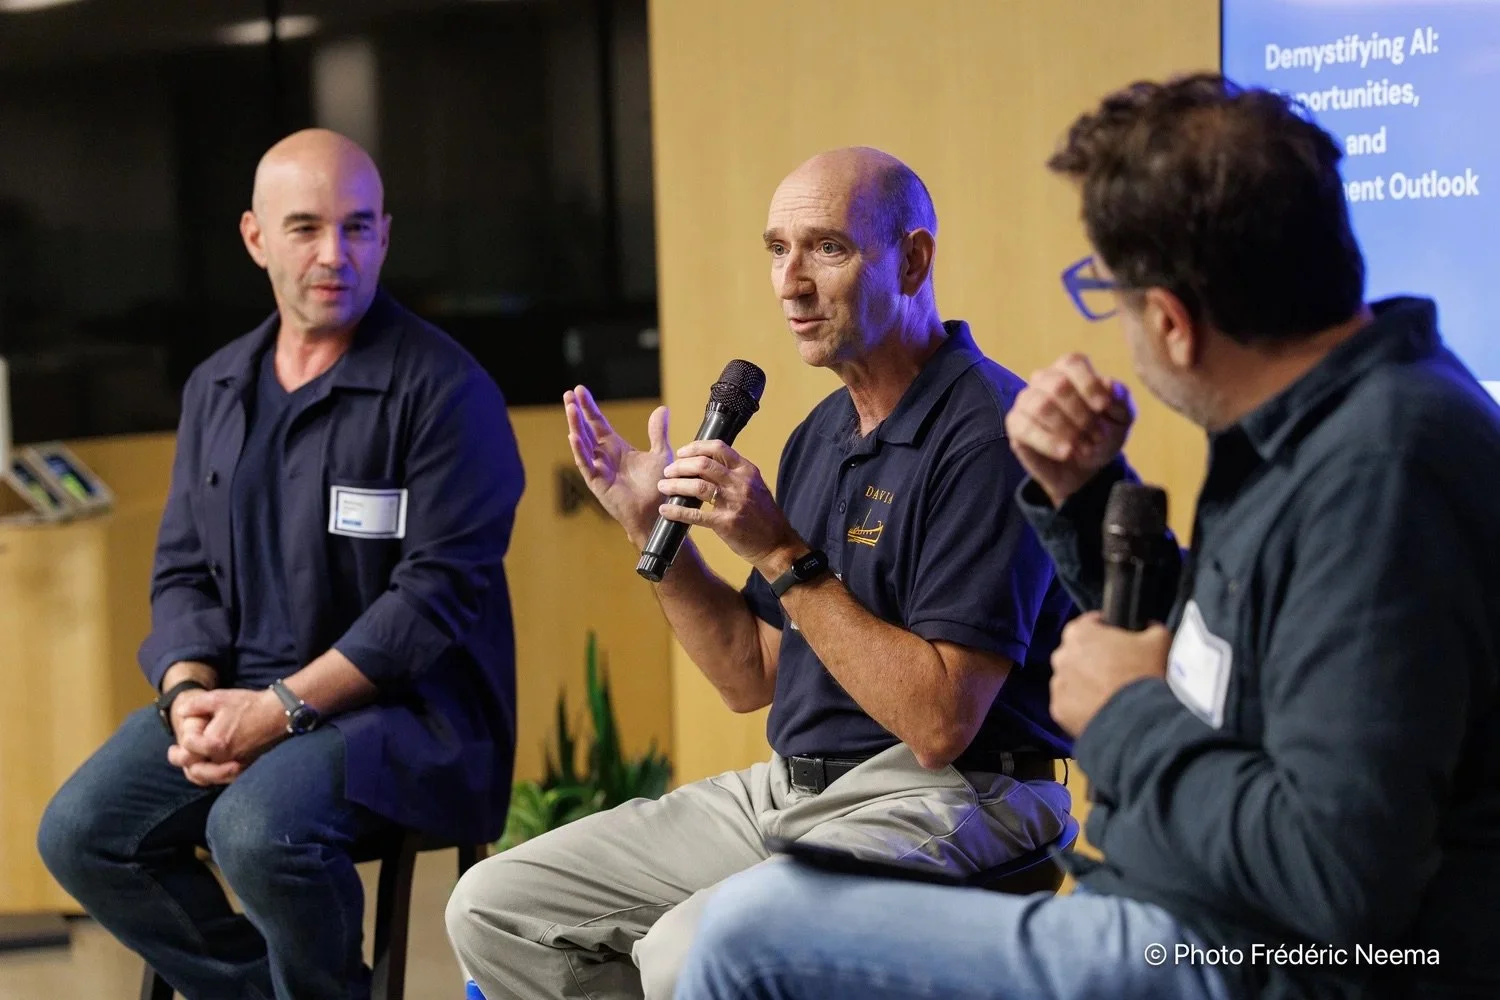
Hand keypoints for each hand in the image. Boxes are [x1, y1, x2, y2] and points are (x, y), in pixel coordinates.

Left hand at [168, 688, 286, 785]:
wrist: (278, 714)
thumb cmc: (249, 705)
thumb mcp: (219, 698)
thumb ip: (195, 705)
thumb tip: (180, 712)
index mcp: (215, 743)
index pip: (188, 746)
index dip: (184, 738)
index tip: (182, 732)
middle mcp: (224, 759)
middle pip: (193, 768)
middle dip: (180, 759)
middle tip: (173, 752)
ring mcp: (235, 766)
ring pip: (205, 778)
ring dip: (193, 771)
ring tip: (188, 763)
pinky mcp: (244, 769)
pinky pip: (221, 780)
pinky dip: (209, 777)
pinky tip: (207, 768)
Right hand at [566, 385, 672, 545]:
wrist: (659, 513)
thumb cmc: (659, 487)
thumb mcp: (661, 454)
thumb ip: (657, 432)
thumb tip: (661, 409)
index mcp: (616, 448)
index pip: (598, 423)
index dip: (589, 407)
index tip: (579, 390)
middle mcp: (604, 456)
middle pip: (586, 429)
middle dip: (577, 412)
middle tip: (568, 394)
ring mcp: (599, 469)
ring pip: (583, 444)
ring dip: (576, 426)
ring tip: (570, 408)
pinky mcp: (598, 483)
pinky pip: (586, 464)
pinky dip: (580, 450)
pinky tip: (574, 436)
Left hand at [656, 440, 802, 570]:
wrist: (778, 545)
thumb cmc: (765, 518)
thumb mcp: (755, 487)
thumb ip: (735, 475)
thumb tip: (707, 464)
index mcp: (747, 471)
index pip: (718, 448)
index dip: (695, 447)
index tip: (682, 452)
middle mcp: (741, 483)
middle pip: (703, 464)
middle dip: (680, 466)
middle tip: (668, 471)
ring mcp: (734, 503)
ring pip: (697, 486)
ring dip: (675, 485)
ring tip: (663, 486)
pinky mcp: (726, 524)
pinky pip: (695, 515)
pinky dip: (676, 511)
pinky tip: (665, 511)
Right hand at [1006, 353, 1134, 506]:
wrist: (1085, 470)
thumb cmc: (1102, 435)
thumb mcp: (1122, 418)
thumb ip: (1121, 398)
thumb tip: (1109, 384)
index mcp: (1070, 370)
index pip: (1073, 363)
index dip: (1089, 384)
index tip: (1103, 407)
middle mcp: (1044, 380)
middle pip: (1058, 386)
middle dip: (1081, 415)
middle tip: (1097, 437)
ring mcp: (1026, 401)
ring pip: (1041, 406)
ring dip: (1067, 430)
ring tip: (1084, 449)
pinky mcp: (1015, 425)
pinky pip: (1025, 427)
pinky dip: (1049, 442)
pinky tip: (1066, 453)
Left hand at [1049, 611, 1170, 737]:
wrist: (1138, 720)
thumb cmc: (1145, 675)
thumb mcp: (1159, 640)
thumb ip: (1150, 627)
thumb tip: (1148, 627)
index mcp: (1079, 633)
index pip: (1089, 624)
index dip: (1106, 630)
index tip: (1119, 641)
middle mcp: (1061, 656)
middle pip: (1076, 653)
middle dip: (1093, 658)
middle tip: (1117, 670)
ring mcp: (1058, 685)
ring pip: (1070, 680)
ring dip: (1085, 683)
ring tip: (1110, 694)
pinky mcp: (1058, 710)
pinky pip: (1069, 704)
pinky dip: (1082, 707)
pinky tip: (1102, 710)